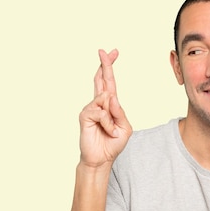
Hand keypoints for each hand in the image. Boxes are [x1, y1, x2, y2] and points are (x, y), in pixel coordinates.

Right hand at [78, 49, 131, 166]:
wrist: (101, 159)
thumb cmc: (112, 143)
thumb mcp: (124, 128)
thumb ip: (120, 112)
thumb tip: (110, 96)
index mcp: (109, 105)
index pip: (109, 82)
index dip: (110, 67)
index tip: (114, 52)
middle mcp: (99, 103)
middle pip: (101, 79)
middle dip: (105, 65)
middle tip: (104, 50)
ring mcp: (90, 108)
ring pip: (105, 101)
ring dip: (112, 119)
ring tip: (110, 131)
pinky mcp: (85, 115)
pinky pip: (101, 112)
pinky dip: (107, 123)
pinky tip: (106, 131)